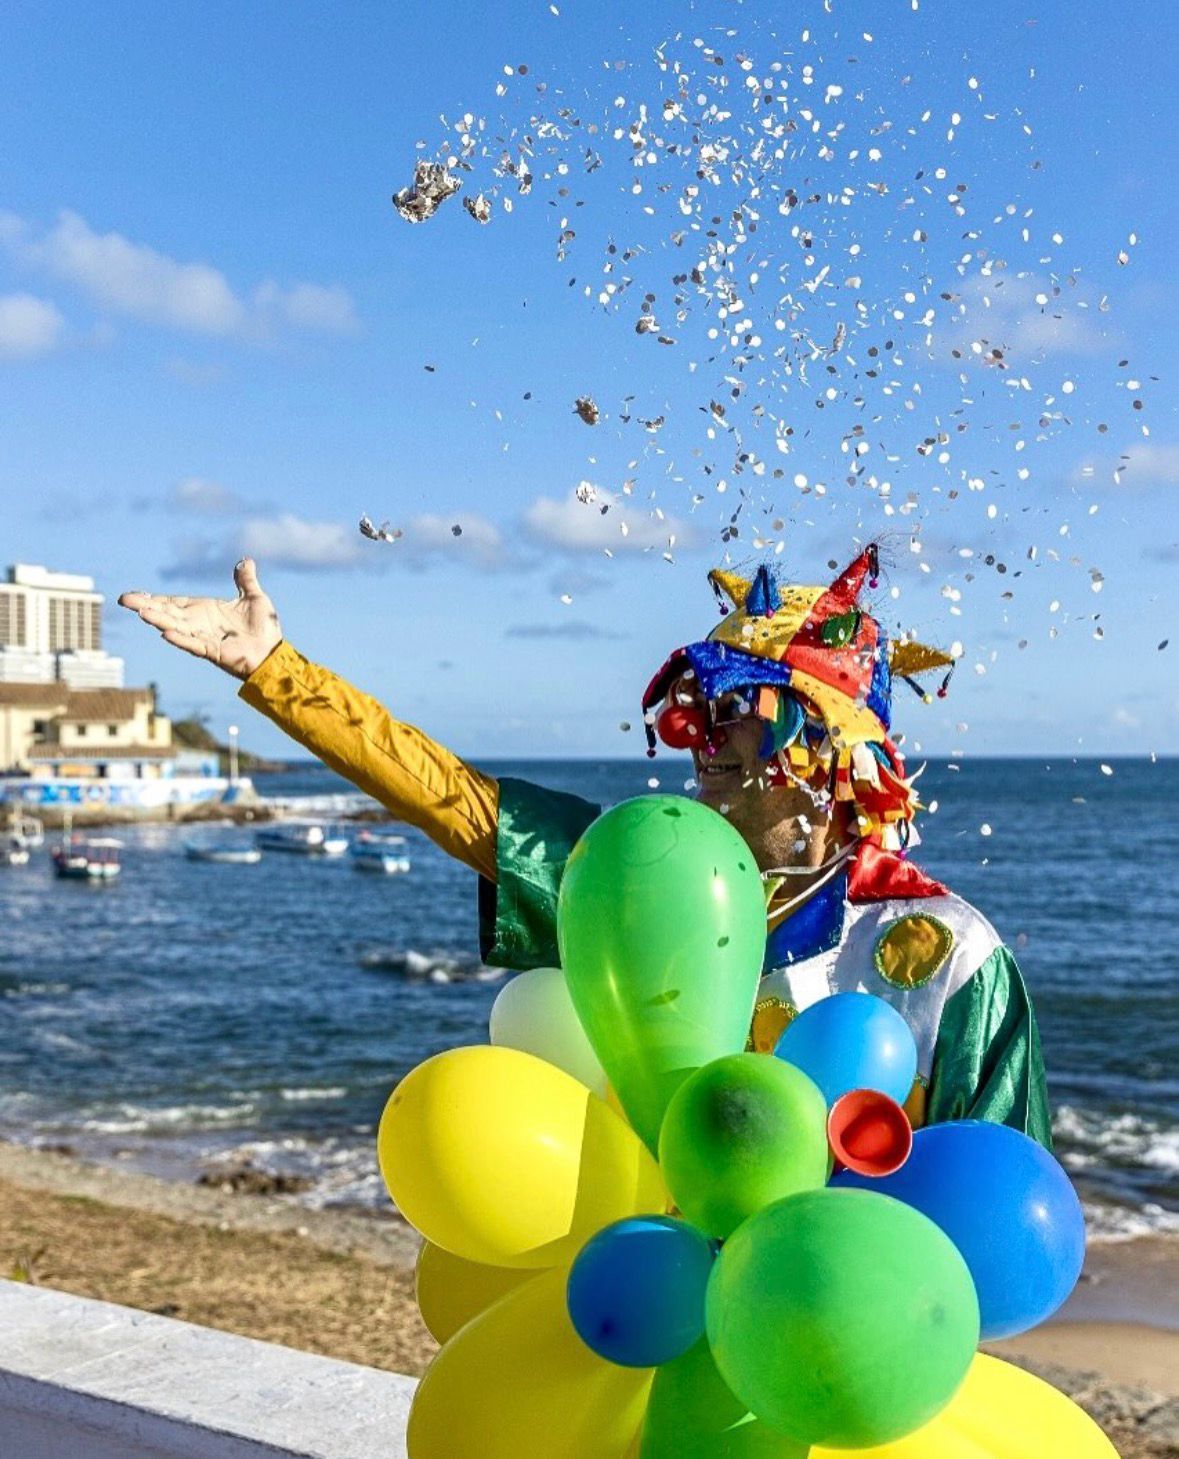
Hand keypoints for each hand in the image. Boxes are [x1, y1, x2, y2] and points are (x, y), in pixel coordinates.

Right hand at [118, 559, 281, 680]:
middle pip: (168, 613)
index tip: (135, 595)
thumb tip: (246, 561)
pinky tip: (164, 633)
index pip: (175, 603)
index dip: (155, 599)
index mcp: (206, 611)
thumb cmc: (264, 629)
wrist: (275, 653)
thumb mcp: (254, 598)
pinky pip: (194, 644)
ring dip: (159, 620)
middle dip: (147, 606)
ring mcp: (205, 638)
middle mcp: (200, 624)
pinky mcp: (214, 651)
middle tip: (124, 600)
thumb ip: (246, 581)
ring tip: (141, 612)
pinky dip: (180, 639)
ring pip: (176, 627)